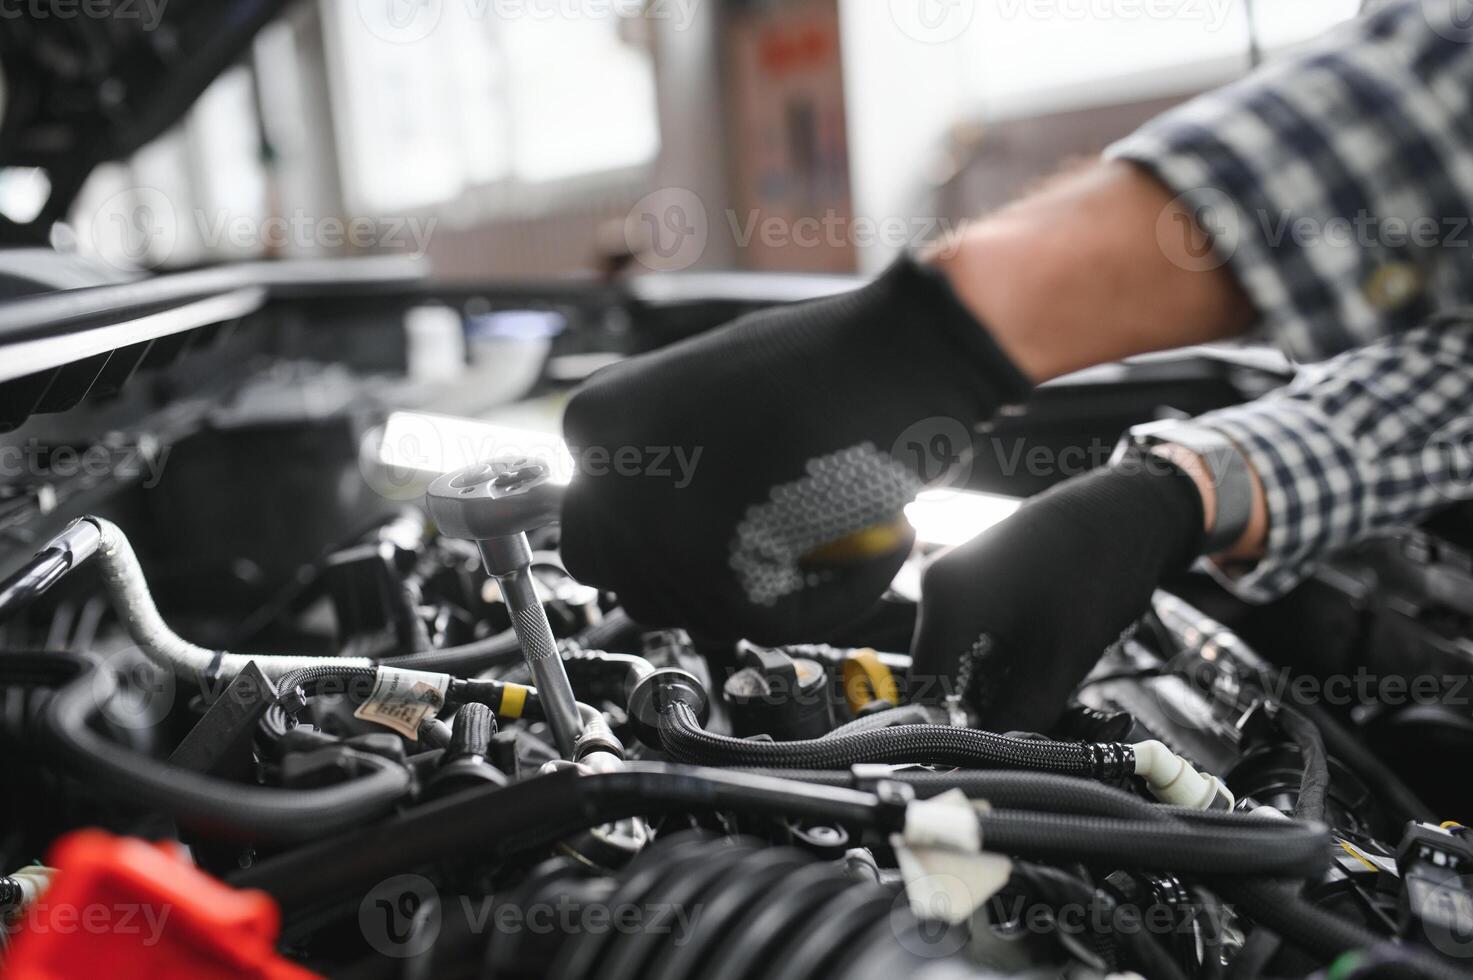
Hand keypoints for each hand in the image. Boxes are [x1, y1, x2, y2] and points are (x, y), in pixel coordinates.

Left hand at [559, 256, 1030, 641]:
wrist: (899, 351)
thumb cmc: (823, 360)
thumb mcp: (706, 387)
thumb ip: (664, 453)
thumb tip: (668, 515)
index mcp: (596, 421)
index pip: (589, 509)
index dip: (650, 525)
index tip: (708, 519)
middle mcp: (607, 479)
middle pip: (615, 571)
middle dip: (680, 567)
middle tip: (754, 544)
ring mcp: (655, 535)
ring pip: (685, 610)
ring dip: (753, 590)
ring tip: (825, 534)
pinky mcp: (717, 581)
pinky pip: (762, 625)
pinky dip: (825, 599)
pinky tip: (870, 547)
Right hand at [908, 449, 1205, 733]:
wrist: (1124, 512)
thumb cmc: (1095, 571)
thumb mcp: (1061, 660)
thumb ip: (1022, 717)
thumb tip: (1000, 757)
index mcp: (946, 603)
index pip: (929, 693)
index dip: (957, 733)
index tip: (993, 758)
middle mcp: (938, 588)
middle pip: (940, 676)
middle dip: (978, 710)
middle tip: (1025, 733)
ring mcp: (955, 580)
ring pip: (958, 659)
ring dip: (991, 687)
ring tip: (1039, 697)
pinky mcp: (975, 580)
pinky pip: (971, 637)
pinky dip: (998, 662)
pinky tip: (1036, 669)